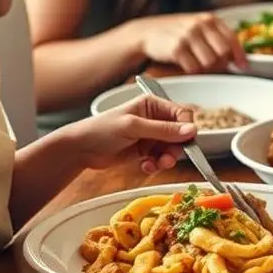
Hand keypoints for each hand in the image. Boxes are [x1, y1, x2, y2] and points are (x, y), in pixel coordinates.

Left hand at [63, 94, 196, 173]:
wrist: (80, 149)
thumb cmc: (101, 130)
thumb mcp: (134, 127)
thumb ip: (163, 130)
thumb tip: (192, 130)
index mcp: (153, 105)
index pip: (182, 113)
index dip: (187, 128)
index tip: (186, 142)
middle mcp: (155, 119)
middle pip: (180, 134)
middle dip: (176, 148)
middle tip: (167, 159)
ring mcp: (150, 136)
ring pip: (172, 148)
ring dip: (167, 158)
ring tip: (156, 165)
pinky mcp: (145, 151)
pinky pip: (160, 158)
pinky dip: (156, 164)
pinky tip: (146, 167)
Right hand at [133, 12, 246, 73]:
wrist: (147, 32)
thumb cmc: (177, 33)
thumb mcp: (199, 28)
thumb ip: (217, 38)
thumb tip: (237, 59)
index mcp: (210, 19)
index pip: (232, 38)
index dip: (239, 55)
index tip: (244, 66)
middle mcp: (201, 25)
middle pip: (223, 53)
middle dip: (221, 63)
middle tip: (212, 65)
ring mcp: (188, 36)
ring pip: (210, 62)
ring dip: (205, 68)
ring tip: (196, 62)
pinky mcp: (177, 48)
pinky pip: (194, 68)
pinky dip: (192, 70)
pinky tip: (185, 63)